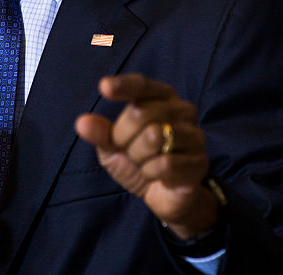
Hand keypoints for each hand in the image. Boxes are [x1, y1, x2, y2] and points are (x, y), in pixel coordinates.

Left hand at [74, 73, 218, 238]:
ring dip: (138, 157)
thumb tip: (82, 123)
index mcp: (162, 98)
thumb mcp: (114, 147)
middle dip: (124, 138)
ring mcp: (194, 135)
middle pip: (140, 113)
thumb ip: (100, 133)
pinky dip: (151, 173)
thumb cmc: (139, 162)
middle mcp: (183, 110)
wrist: (163, 197)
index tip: (104, 87)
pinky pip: (165, 164)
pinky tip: (156, 176)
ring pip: (154, 137)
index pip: (142, 85)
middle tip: (128, 150)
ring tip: (144, 164)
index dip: (123, 85)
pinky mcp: (200, 162)